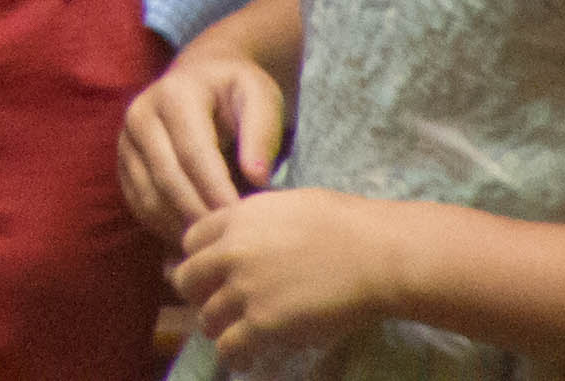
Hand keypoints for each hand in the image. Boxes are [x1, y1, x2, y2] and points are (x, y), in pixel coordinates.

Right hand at [118, 48, 287, 240]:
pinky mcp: (122, 164)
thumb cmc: (236, 92)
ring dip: (182, 225)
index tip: (240, 219)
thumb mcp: (260, 97)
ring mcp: (126, 141)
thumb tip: (257, 177)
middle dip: (199, 214)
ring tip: (215, 240)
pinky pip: (140, 205)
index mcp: (174, 95)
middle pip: (167, 178)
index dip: (216, 190)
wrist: (202, 80)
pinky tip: (195, 233)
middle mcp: (140, 115)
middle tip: (229, 239)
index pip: (193, 153)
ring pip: (149, 197)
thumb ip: (262, 132)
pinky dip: (166, 227)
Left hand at [172, 187, 411, 356]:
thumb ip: (260, 223)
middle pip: (188, 280)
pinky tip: (247, 360)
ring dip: (219, 329)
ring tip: (234, 337)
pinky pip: (229, 347)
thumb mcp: (290, 205)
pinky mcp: (262, 323)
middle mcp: (231, 251)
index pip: (192, 240)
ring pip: (207, 318)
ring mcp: (244, 288)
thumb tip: (257, 237)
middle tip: (217, 307)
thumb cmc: (349, 224)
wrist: (377, 254)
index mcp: (238, 218)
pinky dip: (235, 356)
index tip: (212, 274)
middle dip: (199, 296)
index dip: (200, 259)